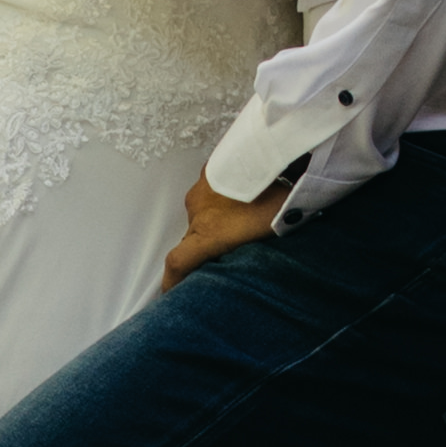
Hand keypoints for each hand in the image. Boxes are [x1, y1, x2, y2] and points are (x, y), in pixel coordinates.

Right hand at [161, 175, 287, 282]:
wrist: (272, 153)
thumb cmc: (276, 198)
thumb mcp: (272, 231)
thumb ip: (257, 250)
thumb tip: (263, 266)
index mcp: (208, 233)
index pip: (179, 261)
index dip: (171, 280)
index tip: (168, 292)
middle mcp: (198, 212)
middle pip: (194, 235)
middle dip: (208, 243)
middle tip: (235, 243)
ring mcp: (201, 190)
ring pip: (202, 212)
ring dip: (217, 217)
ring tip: (243, 215)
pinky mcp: (208, 170)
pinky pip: (210, 190)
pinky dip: (220, 195)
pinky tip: (240, 193)